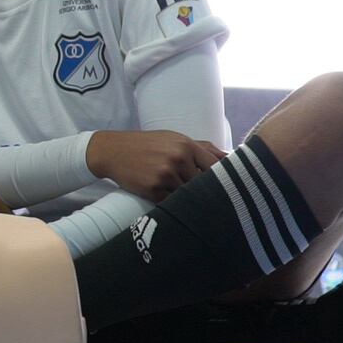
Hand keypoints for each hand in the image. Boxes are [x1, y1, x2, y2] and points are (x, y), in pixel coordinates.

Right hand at [87, 130, 225, 202]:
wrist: (112, 151)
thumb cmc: (146, 145)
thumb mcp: (173, 138)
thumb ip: (202, 147)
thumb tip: (230, 158)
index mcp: (186, 145)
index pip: (216, 167)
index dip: (222, 179)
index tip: (225, 187)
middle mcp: (177, 159)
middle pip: (203, 184)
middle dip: (204, 191)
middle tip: (208, 199)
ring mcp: (165, 174)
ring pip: (188, 195)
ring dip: (187, 199)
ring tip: (185, 199)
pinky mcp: (152, 189)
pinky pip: (171, 203)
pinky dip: (172, 204)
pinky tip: (169, 200)